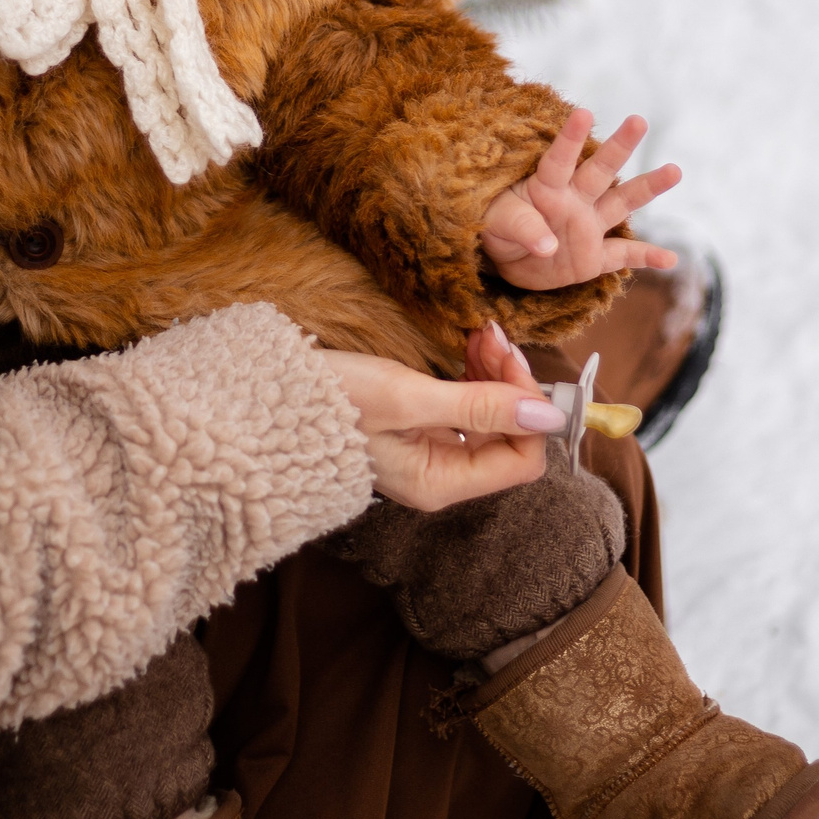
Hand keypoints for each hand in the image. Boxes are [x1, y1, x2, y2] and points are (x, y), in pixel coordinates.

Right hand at [319, 349, 567, 511]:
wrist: (269, 397)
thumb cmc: (331, 401)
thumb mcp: (408, 397)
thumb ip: (479, 406)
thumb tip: (548, 416)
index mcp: (440, 483)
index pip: (522, 459)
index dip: (528, 409)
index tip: (510, 359)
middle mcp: (441, 476)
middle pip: (510, 435)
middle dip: (511, 384)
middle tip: (491, 335)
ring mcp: (430, 453)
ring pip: (491, 416)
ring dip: (494, 374)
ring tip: (479, 335)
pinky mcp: (418, 430)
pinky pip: (467, 407)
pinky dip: (474, 376)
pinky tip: (465, 349)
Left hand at [480, 109, 681, 291]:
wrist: (507, 260)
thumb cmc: (498, 228)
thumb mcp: (498, 225)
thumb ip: (522, 229)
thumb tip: (547, 245)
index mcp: (545, 186)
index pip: (559, 159)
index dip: (570, 138)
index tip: (583, 112)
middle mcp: (574, 199)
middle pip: (600, 170)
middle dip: (619, 146)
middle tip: (638, 120)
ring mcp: (588, 225)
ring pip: (622, 202)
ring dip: (648, 187)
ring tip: (674, 170)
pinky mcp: (595, 256)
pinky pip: (624, 255)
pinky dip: (646, 258)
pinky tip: (671, 260)